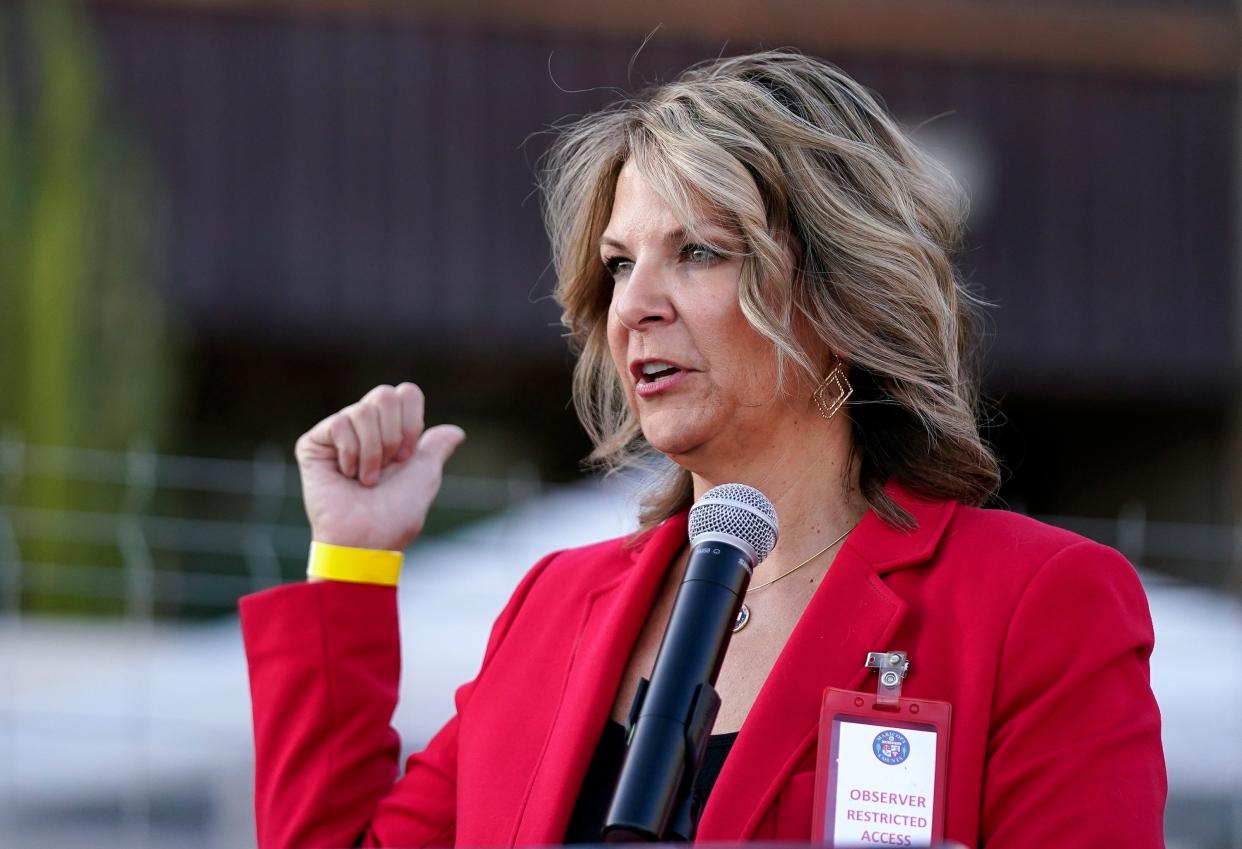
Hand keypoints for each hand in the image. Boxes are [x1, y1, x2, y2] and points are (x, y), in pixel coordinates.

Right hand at [295, 383, 464, 550]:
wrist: (367, 539)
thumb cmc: (396, 514)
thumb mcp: (426, 475)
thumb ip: (436, 447)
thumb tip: (456, 431)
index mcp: (392, 432)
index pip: (406, 393)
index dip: (412, 422)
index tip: (406, 457)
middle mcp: (365, 428)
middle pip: (384, 394)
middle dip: (393, 436)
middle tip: (387, 467)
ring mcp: (339, 434)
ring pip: (362, 410)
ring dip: (372, 452)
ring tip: (366, 479)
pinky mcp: (314, 443)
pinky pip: (338, 423)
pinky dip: (350, 453)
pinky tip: (346, 475)